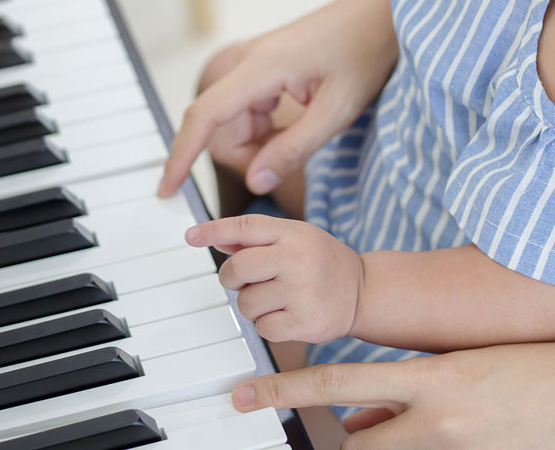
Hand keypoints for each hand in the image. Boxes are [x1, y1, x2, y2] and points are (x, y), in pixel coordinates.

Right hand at [157, 0, 396, 197]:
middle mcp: (247, 63)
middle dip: (248, 155)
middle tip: (293, 157)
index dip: (181, 156)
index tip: (166, 189)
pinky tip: (301, 120)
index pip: (204, 116)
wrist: (379, 14)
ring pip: (235, 123)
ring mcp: (252, 64)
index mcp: (261, 69)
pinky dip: (268, 129)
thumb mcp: (338, 111)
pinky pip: (249, 112)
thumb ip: (295, 148)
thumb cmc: (364, 53)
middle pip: (220, 128)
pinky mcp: (261, 69)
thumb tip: (256, 181)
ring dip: (263, 142)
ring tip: (308, 130)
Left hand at [186, 214, 363, 342]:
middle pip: (237, 268)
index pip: (246, 227)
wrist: (364, 292)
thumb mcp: (297, 238)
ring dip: (251, 305)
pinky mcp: (304, 322)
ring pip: (246, 303)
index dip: (214, 230)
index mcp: (294, 234)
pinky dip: (267, 326)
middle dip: (232, 279)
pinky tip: (285, 316)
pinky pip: (262, 328)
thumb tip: (217, 240)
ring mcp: (301, 291)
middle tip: (244, 282)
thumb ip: (258, 239)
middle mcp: (297, 259)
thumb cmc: (323, 262)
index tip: (191, 236)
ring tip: (273, 300)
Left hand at [232, 341, 554, 449]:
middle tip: (338, 433)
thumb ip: (412, 389)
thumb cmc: (539, 370)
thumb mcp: (465, 366)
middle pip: (358, 445)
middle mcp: (438, 421)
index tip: (247, 395)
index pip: (337, 382)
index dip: (285, 390)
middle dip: (346, 444)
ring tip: (407, 432)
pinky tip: (448, 439)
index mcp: (432, 378)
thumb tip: (363, 412)